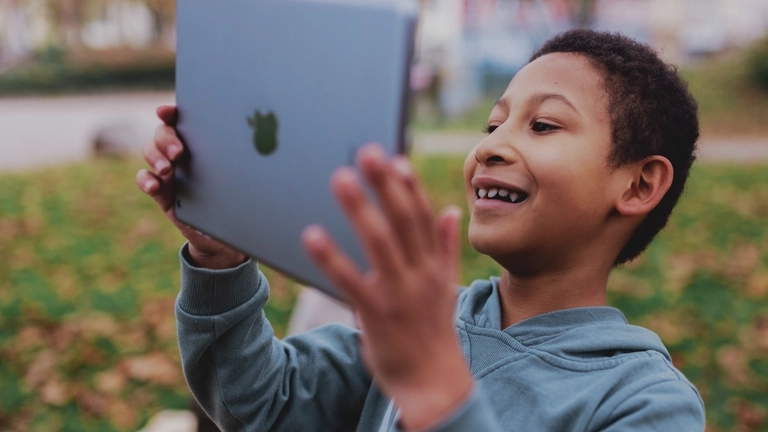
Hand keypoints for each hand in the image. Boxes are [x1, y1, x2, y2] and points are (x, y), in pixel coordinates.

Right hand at [136, 105, 245, 268]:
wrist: (222, 236)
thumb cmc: (237, 202)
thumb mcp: (243, 181)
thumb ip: (242, 163)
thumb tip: (260, 149)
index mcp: (204, 143)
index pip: (184, 120)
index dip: (172, 113)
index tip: (166, 112)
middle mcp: (183, 152)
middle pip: (164, 133)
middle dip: (167, 138)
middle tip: (178, 152)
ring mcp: (169, 170)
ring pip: (150, 150)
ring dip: (155, 157)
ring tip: (166, 170)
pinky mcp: (160, 191)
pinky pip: (144, 178)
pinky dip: (146, 180)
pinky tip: (155, 186)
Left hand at [302, 144, 472, 429]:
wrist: (433, 384)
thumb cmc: (433, 331)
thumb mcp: (447, 287)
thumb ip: (445, 247)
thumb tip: (451, 209)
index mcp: (434, 266)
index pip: (422, 218)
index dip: (409, 187)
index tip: (395, 159)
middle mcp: (420, 275)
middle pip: (402, 222)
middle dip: (385, 185)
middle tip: (366, 152)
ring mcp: (400, 294)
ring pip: (380, 244)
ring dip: (361, 209)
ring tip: (340, 178)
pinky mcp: (377, 315)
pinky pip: (352, 282)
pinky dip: (333, 258)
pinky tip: (312, 235)